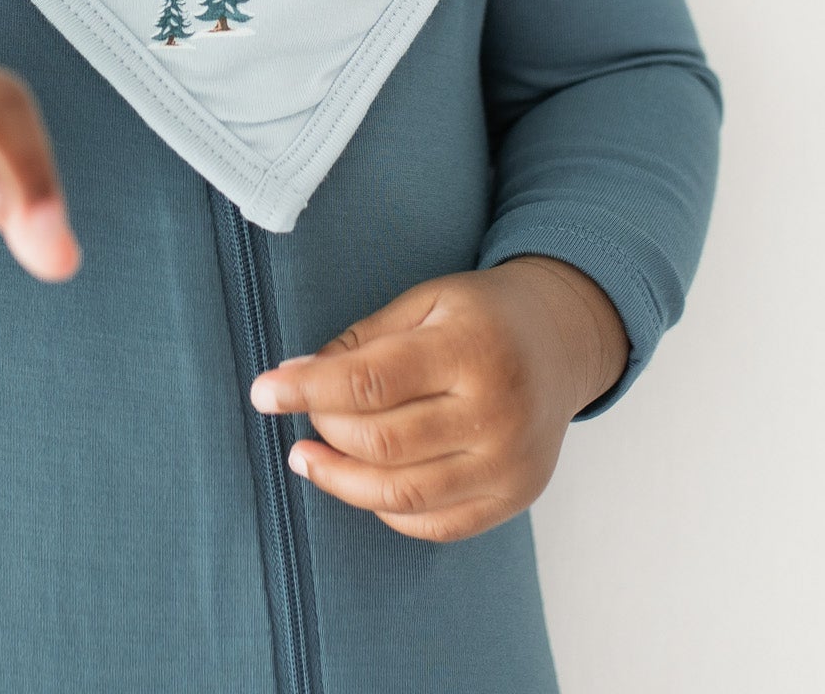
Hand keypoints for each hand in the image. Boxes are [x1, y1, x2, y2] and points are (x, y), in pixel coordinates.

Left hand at [249, 257, 627, 541]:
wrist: (560, 343)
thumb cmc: (480, 315)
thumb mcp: (426, 302)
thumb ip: (364, 341)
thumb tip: (295, 377)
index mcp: (472, 347)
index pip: (372, 380)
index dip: (309, 390)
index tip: (264, 390)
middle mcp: (497, 412)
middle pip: (383, 442)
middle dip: (324, 431)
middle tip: (297, 415)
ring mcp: (509, 464)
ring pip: (403, 493)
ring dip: (341, 480)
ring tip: (306, 458)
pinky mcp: (513, 498)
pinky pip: (434, 522)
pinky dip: (386, 508)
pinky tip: (361, 480)